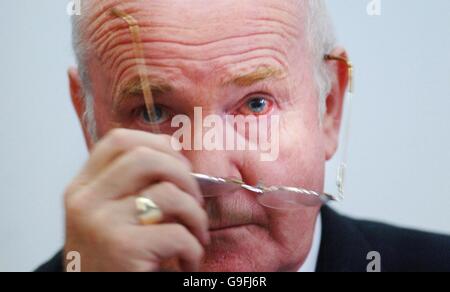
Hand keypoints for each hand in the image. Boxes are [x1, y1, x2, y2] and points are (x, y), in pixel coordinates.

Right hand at [63, 129, 208, 271]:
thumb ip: (129, 188)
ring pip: (168, 192)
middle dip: (184, 174)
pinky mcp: (122, 248)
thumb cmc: (112, 261)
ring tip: (196, 234)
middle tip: (195, 198)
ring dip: (196, 215)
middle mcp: (85, 201)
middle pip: (145, 157)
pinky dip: (194, 248)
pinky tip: (187, 261)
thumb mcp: (107, 217)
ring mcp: (101, 223)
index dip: (157, 143)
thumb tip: (178, 161)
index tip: (178, 163)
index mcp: (82, 188)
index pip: (118, 141)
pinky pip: (178, 233)